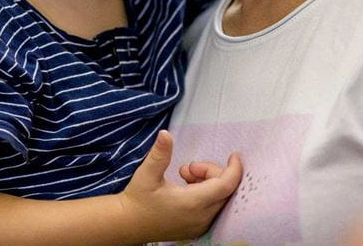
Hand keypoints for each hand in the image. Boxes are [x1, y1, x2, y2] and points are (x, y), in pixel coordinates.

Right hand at [118, 131, 241, 241]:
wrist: (129, 224)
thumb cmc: (138, 198)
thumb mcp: (147, 174)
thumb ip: (160, 154)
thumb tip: (165, 134)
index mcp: (192, 202)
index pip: (226, 185)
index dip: (234, 169)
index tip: (234, 155)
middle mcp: (202, 217)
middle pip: (224, 190)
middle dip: (212, 172)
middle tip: (187, 168)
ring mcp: (201, 225)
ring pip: (219, 199)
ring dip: (208, 182)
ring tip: (184, 176)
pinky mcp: (198, 228)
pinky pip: (213, 208)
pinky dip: (206, 194)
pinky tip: (187, 188)